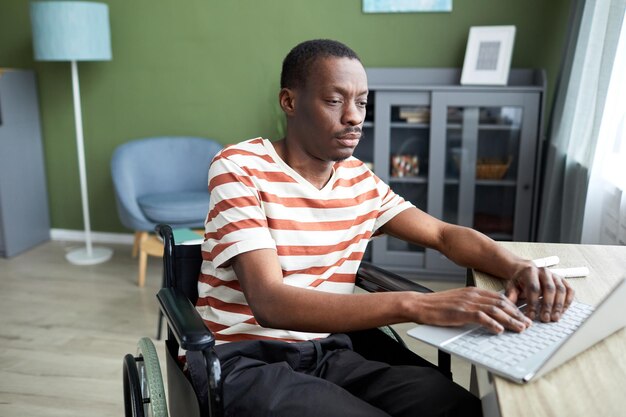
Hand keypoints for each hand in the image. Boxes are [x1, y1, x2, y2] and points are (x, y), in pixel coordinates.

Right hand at [414, 287, 531, 333]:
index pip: (499, 298)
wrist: (420, 304)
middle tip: (527, 324)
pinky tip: (499, 330)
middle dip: (516, 315)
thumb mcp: (459, 301)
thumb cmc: (438, 306)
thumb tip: (488, 315)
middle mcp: (472, 295)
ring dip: (510, 320)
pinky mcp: (460, 312)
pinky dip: (492, 324)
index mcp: (473, 291)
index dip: (514, 308)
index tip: (523, 316)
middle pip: (501, 304)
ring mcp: (466, 302)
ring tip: (519, 329)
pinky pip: (480, 317)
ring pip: (494, 310)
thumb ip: (474, 305)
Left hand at [505, 264, 574, 322]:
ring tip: (554, 318)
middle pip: (549, 289)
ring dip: (559, 306)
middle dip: (547, 305)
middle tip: (545, 319)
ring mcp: (555, 275)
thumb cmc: (520, 281)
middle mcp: (544, 272)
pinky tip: (562, 311)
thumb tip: (509, 309)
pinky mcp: (563, 280)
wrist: (527, 271)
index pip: (533, 288)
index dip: (533, 303)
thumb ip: (511, 296)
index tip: (531, 316)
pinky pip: (569, 291)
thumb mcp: (512, 286)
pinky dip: (567, 301)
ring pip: (561, 290)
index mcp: (530, 271)